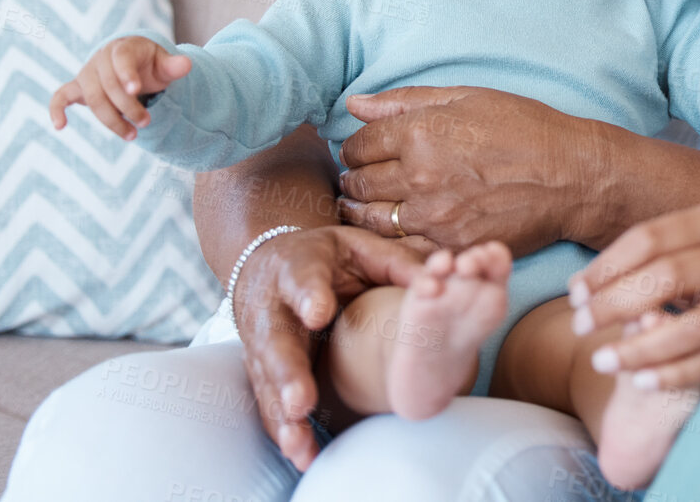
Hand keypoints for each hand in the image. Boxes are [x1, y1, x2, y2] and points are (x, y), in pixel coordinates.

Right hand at [48, 35, 191, 140]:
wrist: (131, 62)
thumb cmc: (149, 63)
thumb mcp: (164, 63)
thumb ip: (173, 66)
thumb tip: (187, 64)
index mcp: (122, 48)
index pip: (121, 59)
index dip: (127, 74)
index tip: (136, 90)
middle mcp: (100, 59)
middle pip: (108, 86)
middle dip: (127, 107)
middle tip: (147, 122)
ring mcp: (86, 73)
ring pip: (93, 99)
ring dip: (110, 119)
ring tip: (132, 135)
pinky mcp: (76, 88)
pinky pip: (60, 97)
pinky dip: (56, 110)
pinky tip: (60, 126)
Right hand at [231, 224, 427, 470]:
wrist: (266, 264)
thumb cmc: (325, 257)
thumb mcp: (358, 247)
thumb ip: (395, 263)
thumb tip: (437, 282)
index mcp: (298, 269)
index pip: (303, 281)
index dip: (310, 297)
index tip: (319, 313)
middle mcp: (273, 309)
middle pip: (276, 342)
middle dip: (288, 373)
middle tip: (301, 401)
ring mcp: (262, 345)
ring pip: (268, 383)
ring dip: (283, 415)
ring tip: (298, 441)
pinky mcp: (263, 371)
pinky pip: (269, 403)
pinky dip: (282, 430)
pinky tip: (299, 454)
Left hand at [336, 86, 618, 251]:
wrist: (571, 176)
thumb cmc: (525, 129)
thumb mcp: (468, 98)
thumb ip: (405, 101)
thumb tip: (354, 104)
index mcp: (420, 132)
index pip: (358, 145)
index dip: (355, 148)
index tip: (362, 151)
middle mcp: (419, 175)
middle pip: (359, 182)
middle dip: (355, 178)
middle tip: (361, 179)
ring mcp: (433, 216)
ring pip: (372, 219)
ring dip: (363, 211)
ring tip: (368, 205)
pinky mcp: (450, 246)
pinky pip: (401, 246)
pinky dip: (393, 238)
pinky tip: (399, 228)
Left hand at [564, 202, 699, 391]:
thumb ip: (655, 251)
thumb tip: (582, 287)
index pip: (651, 237)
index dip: (606, 266)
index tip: (575, 293)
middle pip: (669, 276)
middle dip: (616, 303)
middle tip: (580, 326)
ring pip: (695, 325)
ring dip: (643, 347)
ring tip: (603, 361)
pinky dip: (678, 372)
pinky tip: (642, 381)